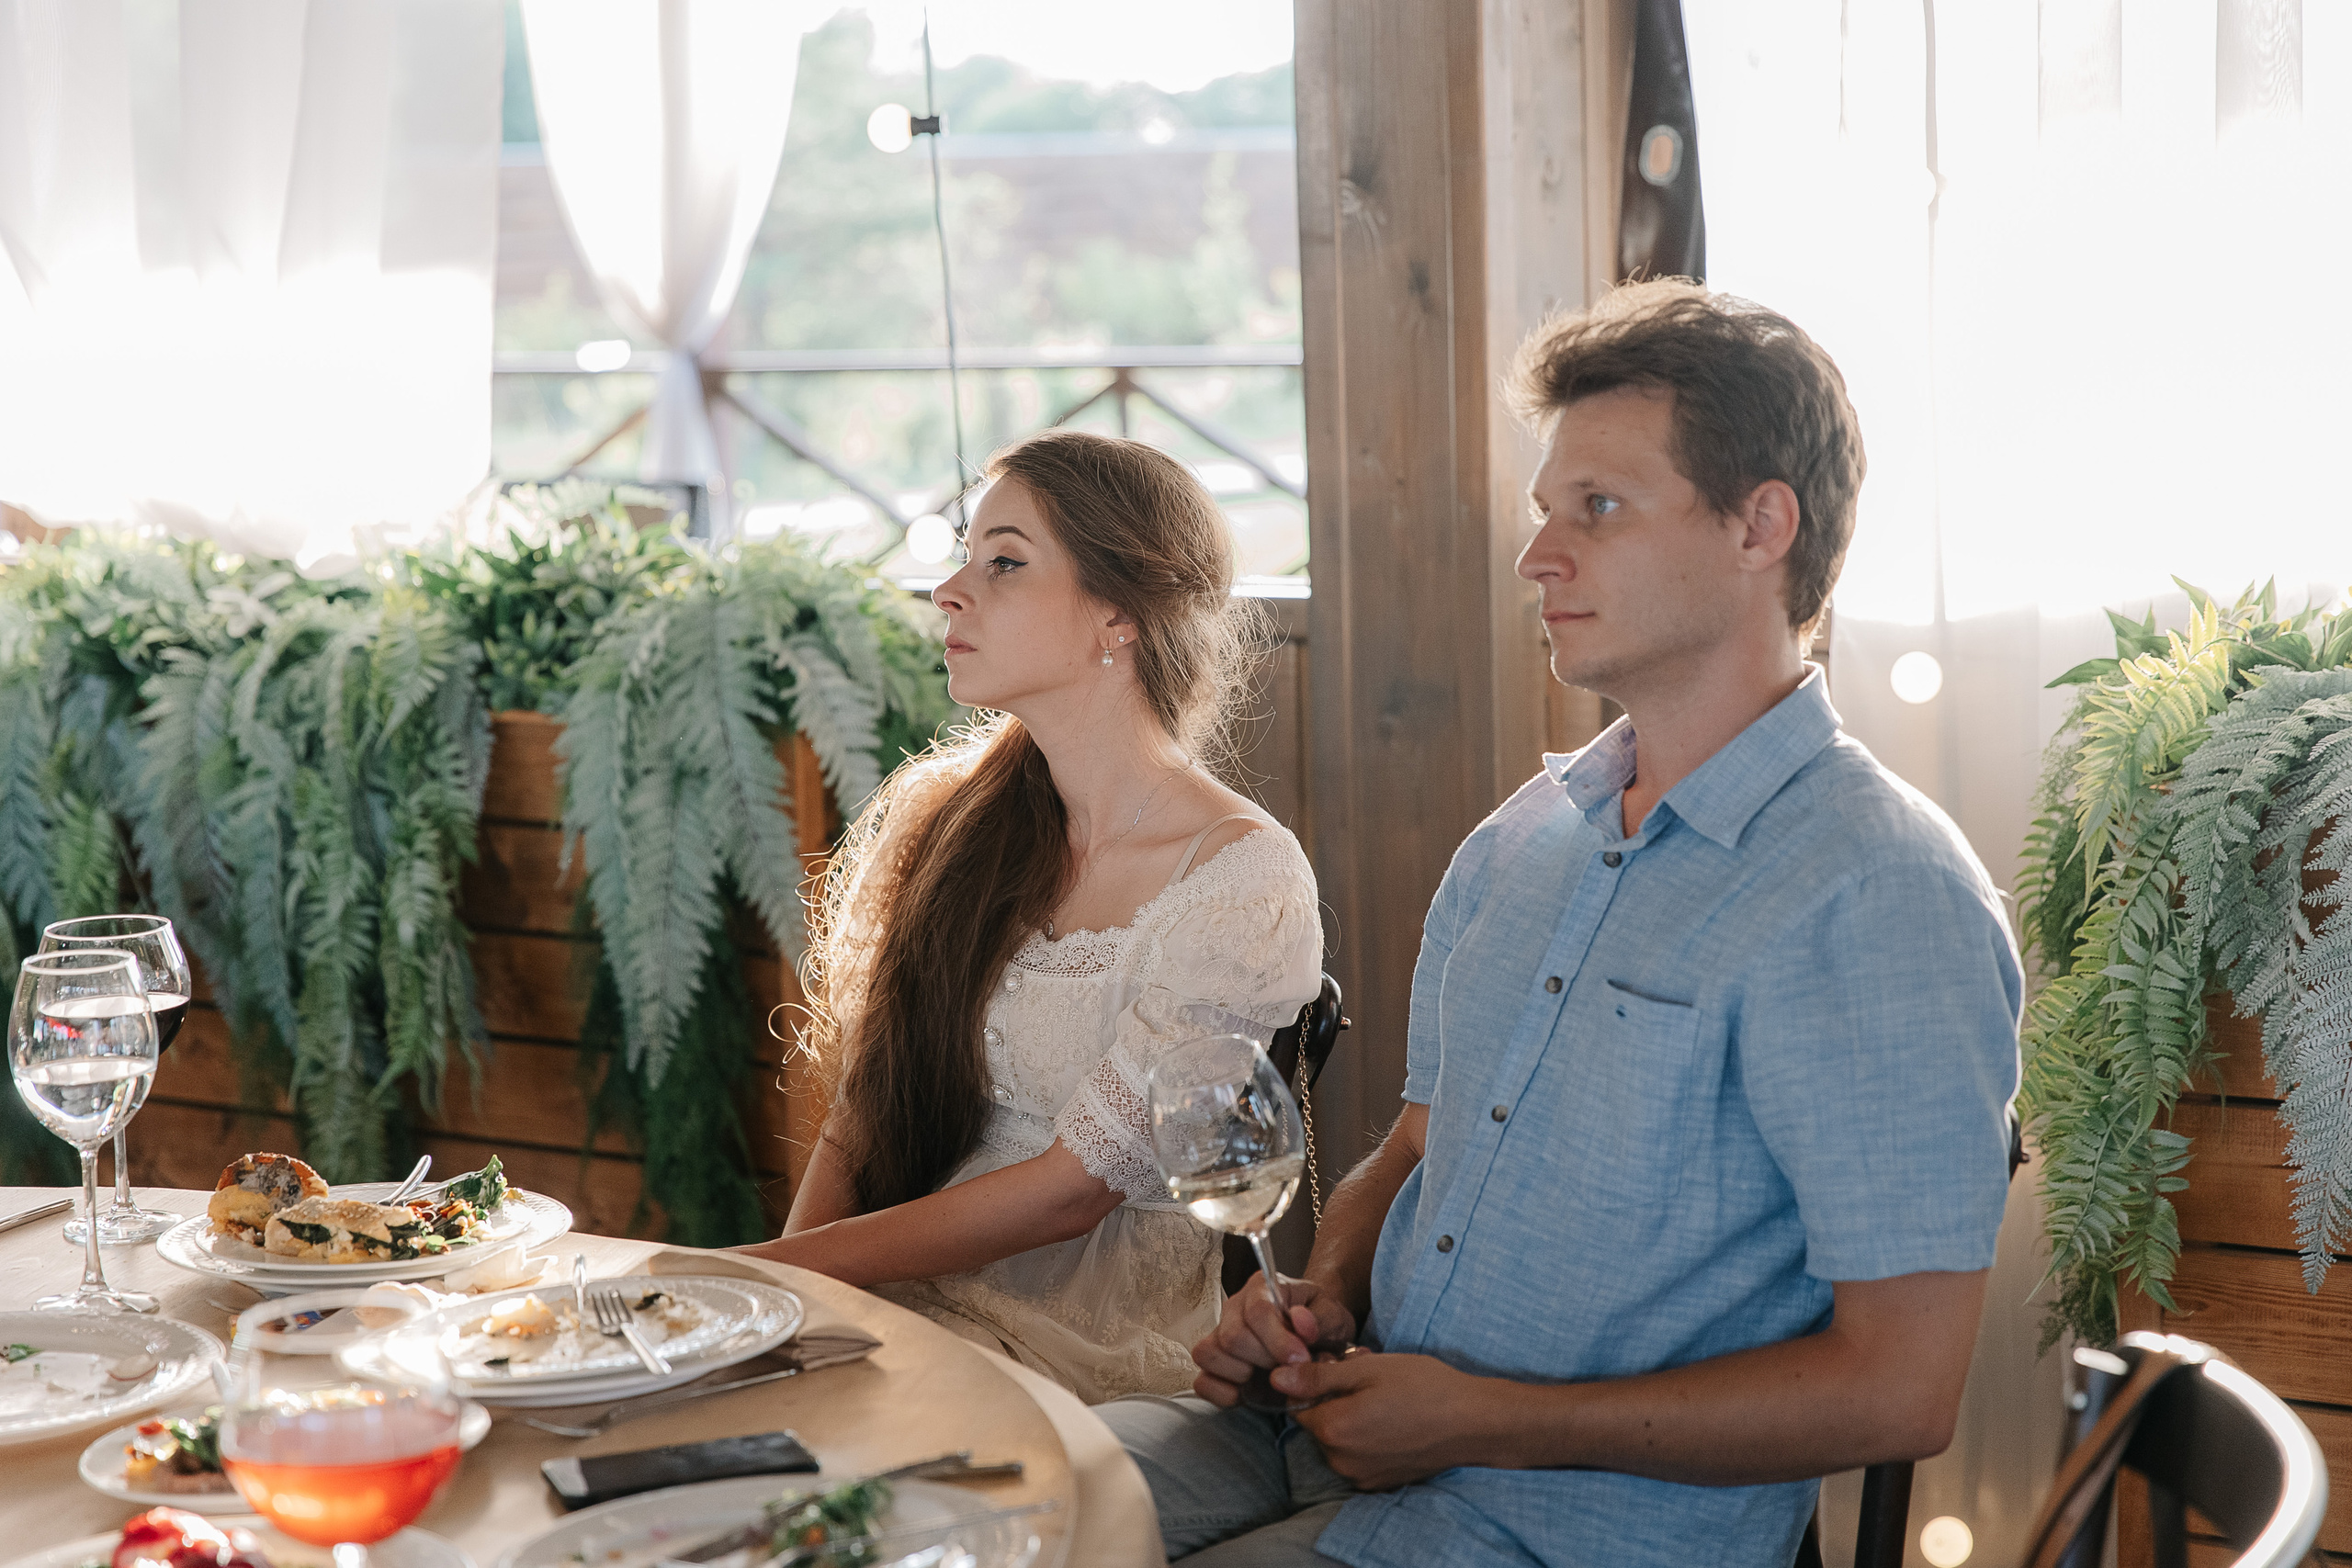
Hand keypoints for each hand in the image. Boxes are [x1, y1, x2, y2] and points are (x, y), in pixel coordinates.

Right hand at [1191, 1272, 1356, 1407]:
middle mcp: (1234, 1308)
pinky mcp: (1215, 1364)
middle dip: (1263, 1359)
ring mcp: (1219, 1335)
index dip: (1278, 1341)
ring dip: (1240, 1373)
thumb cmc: (1320, 1322)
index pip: (1257, 1312)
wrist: (1316, 1334)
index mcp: (1262, 1288)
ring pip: (1208, 1353)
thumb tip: (1301, 1321)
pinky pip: (1201, 1381)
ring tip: (1266, 1375)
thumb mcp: (1333, 1316)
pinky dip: (1221, 1392)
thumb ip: (1321, 1318)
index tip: (1300, 1358)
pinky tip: (1246, 1393)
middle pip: (1232, 1336)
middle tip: (1287, 1368)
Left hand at [1274, 1350, 1499, 1489]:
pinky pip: (1359, 1457)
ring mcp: (1361, 1476)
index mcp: (1332, 1429)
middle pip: (1320, 1425)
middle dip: (1335, 1401)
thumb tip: (1275, 1378)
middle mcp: (1340, 1461)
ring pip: (1339, 1441)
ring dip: (1352, 1420)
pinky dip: (1368, 1439)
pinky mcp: (1381, 1483)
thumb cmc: (1422, 1387)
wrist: (1473, 1423)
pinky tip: (1394, 1421)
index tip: (1342, 1369)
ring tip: (1385, 1398)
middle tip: (1368, 1380)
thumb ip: (1317, 1376)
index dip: (1316, 1383)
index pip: (1298, 1405)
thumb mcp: (1367, 1370)